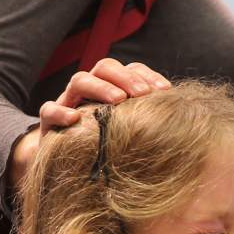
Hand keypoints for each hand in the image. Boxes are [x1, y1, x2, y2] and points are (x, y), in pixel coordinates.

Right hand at [8, 59, 170, 184]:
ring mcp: (68, 103)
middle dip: (125, 77)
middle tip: (142, 94)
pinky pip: (49, 110)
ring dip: (100, 86)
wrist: (66, 167)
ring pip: (79, 80)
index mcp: (112, 89)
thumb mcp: (129, 137)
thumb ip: (148, 127)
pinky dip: (60, 112)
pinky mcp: (49, 123)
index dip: (147, 76)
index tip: (165, 91)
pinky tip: (75, 119)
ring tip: (117, 100)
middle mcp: (90, 91)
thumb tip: (184, 130)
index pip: (130, 70)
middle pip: (105, 67)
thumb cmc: (106, 150)